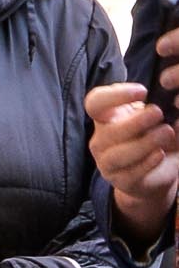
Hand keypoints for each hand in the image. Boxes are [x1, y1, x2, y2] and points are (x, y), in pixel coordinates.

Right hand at [86, 63, 178, 246]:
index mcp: (107, 118)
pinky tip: (161, 155)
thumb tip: (175, 84)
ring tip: (166, 134)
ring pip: (116, 155)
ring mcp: (108, 164)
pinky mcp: (121, 183)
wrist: (159, 173)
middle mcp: (101, 141)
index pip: (96, 103)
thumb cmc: (156, 135)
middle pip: (107, 132)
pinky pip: (129, 174)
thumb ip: (155, 103)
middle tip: (159, 114)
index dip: (115, 96)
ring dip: (143, 143)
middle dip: (135, 122)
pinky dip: (148, 163)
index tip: (141, 91)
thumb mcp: (156, 114)